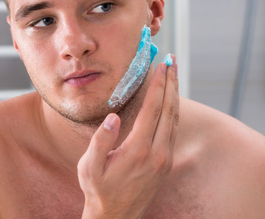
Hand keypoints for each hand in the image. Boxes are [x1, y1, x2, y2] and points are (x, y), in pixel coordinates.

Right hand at [78, 56, 178, 218]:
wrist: (115, 218)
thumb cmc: (98, 191)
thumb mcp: (90, 168)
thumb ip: (100, 143)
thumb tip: (111, 118)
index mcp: (138, 150)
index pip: (153, 109)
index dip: (158, 85)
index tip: (162, 66)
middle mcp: (157, 153)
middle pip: (169, 109)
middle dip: (171, 83)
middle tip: (172, 61)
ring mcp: (164, 158)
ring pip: (175, 119)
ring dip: (175, 94)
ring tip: (173, 75)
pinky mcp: (166, 163)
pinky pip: (173, 130)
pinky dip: (174, 110)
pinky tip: (170, 100)